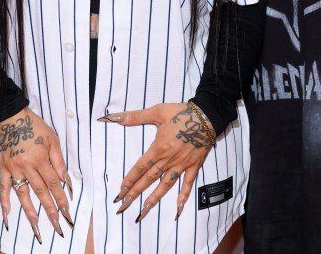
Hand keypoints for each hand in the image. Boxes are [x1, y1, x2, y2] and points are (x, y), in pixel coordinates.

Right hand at [0, 107, 71, 242]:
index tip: (67, 210)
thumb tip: (64, 179)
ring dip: (30, 210)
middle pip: (40, 191)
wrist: (12, 117)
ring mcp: (14, 168)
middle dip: (50, 208)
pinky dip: (5, 199)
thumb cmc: (35, 126)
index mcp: (40, 159)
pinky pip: (4, 186)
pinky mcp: (4, 167)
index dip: (61, 197)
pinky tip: (7, 212)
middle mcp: (27, 166)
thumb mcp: (52, 139)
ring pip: (23, 193)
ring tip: (36, 224)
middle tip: (56, 223)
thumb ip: (58, 160)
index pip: (53, 183)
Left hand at [101, 102, 212, 222]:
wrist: (206, 116)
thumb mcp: (157, 112)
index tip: (120, 191)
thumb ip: (135, 116)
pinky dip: (184, 195)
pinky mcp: (194, 166)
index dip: (129, 179)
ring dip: (155, 197)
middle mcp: (168, 160)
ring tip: (145, 209)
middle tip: (124, 205)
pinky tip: (178, 206)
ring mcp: (182, 165)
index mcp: (158, 148)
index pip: (140, 167)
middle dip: (136, 192)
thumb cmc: (181, 113)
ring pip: (166, 184)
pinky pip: (188, 183)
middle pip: (149, 179)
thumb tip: (114, 118)